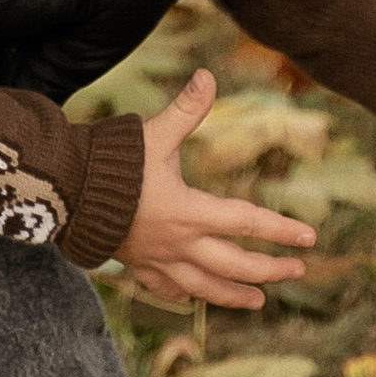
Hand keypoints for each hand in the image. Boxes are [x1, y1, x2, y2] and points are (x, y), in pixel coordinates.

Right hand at [119, 67, 316, 311]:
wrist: (65, 194)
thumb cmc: (110, 163)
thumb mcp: (153, 134)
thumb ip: (185, 109)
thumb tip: (208, 75)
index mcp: (189, 211)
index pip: (247, 223)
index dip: (281, 231)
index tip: (310, 239)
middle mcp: (179, 242)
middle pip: (234, 264)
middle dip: (269, 269)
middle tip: (298, 272)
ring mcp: (157, 259)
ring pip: (205, 286)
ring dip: (234, 294)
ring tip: (259, 301)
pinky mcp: (136, 264)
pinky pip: (167, 288)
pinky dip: (186, 294)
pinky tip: (196, 297)